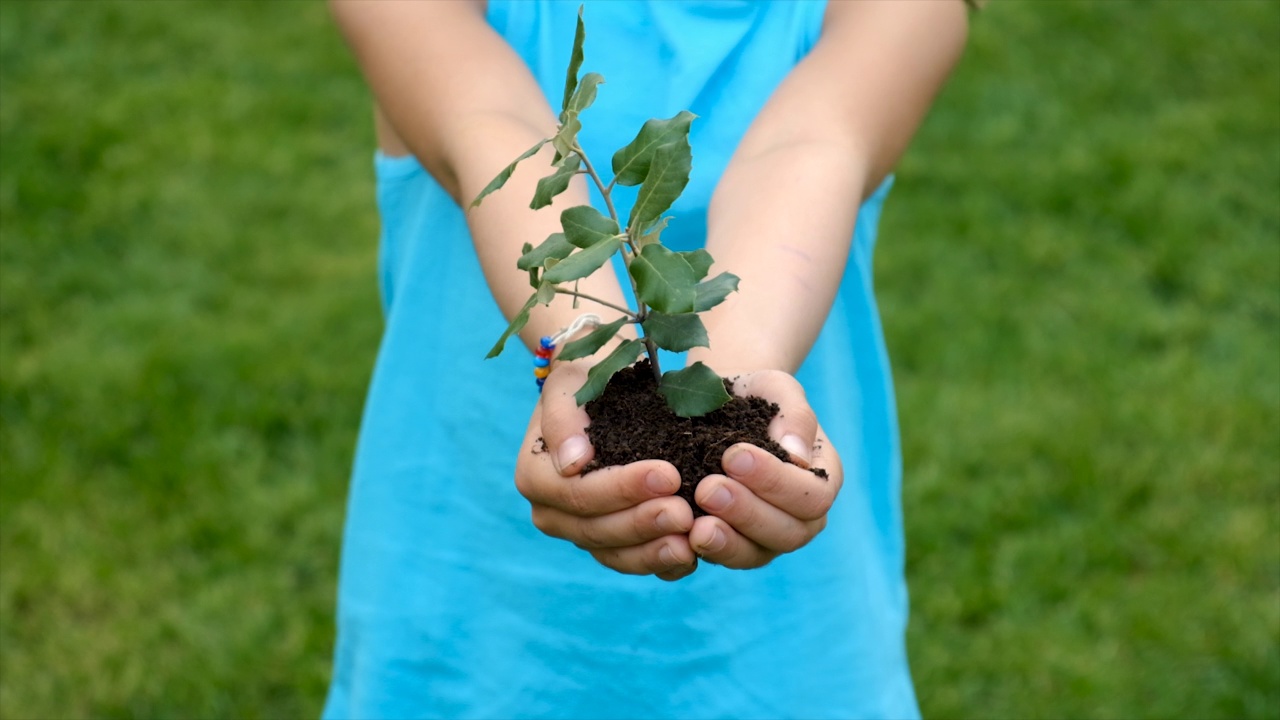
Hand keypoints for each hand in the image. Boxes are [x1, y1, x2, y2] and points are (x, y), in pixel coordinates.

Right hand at [514, 362, 698, 580]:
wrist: (605, 387)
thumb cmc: (586, 378)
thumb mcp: (570, 383)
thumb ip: (564, 419)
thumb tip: (571, 462)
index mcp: (535, 477)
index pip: (578, 494)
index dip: (622, 489)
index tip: (668, 473)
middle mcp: (552, 513)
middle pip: (596, 530)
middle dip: (643, 522)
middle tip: (684, 510)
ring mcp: (581, 532)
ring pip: (614, 554)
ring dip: (653, 551)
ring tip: (691, 538)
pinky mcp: (610, 545)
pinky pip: (632, 563)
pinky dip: (661, 564)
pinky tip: (692, 555)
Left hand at [686, 370, 842, 568]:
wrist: (719, 405)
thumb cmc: (755, 394)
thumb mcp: (776, 388)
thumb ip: (794, 415)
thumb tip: (797, 455)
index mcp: (822, 479)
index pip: (812, 497)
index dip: (775, 482)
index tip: (733, 455)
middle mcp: (802, 517)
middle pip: (788, 534)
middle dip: (747, 513)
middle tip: (708, 489)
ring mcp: (768, 537)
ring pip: (756, 555)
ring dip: (727, 543)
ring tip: (695, 525)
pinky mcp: (734, 546)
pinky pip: (723, 559)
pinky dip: (703, 551)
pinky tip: (680, 537)